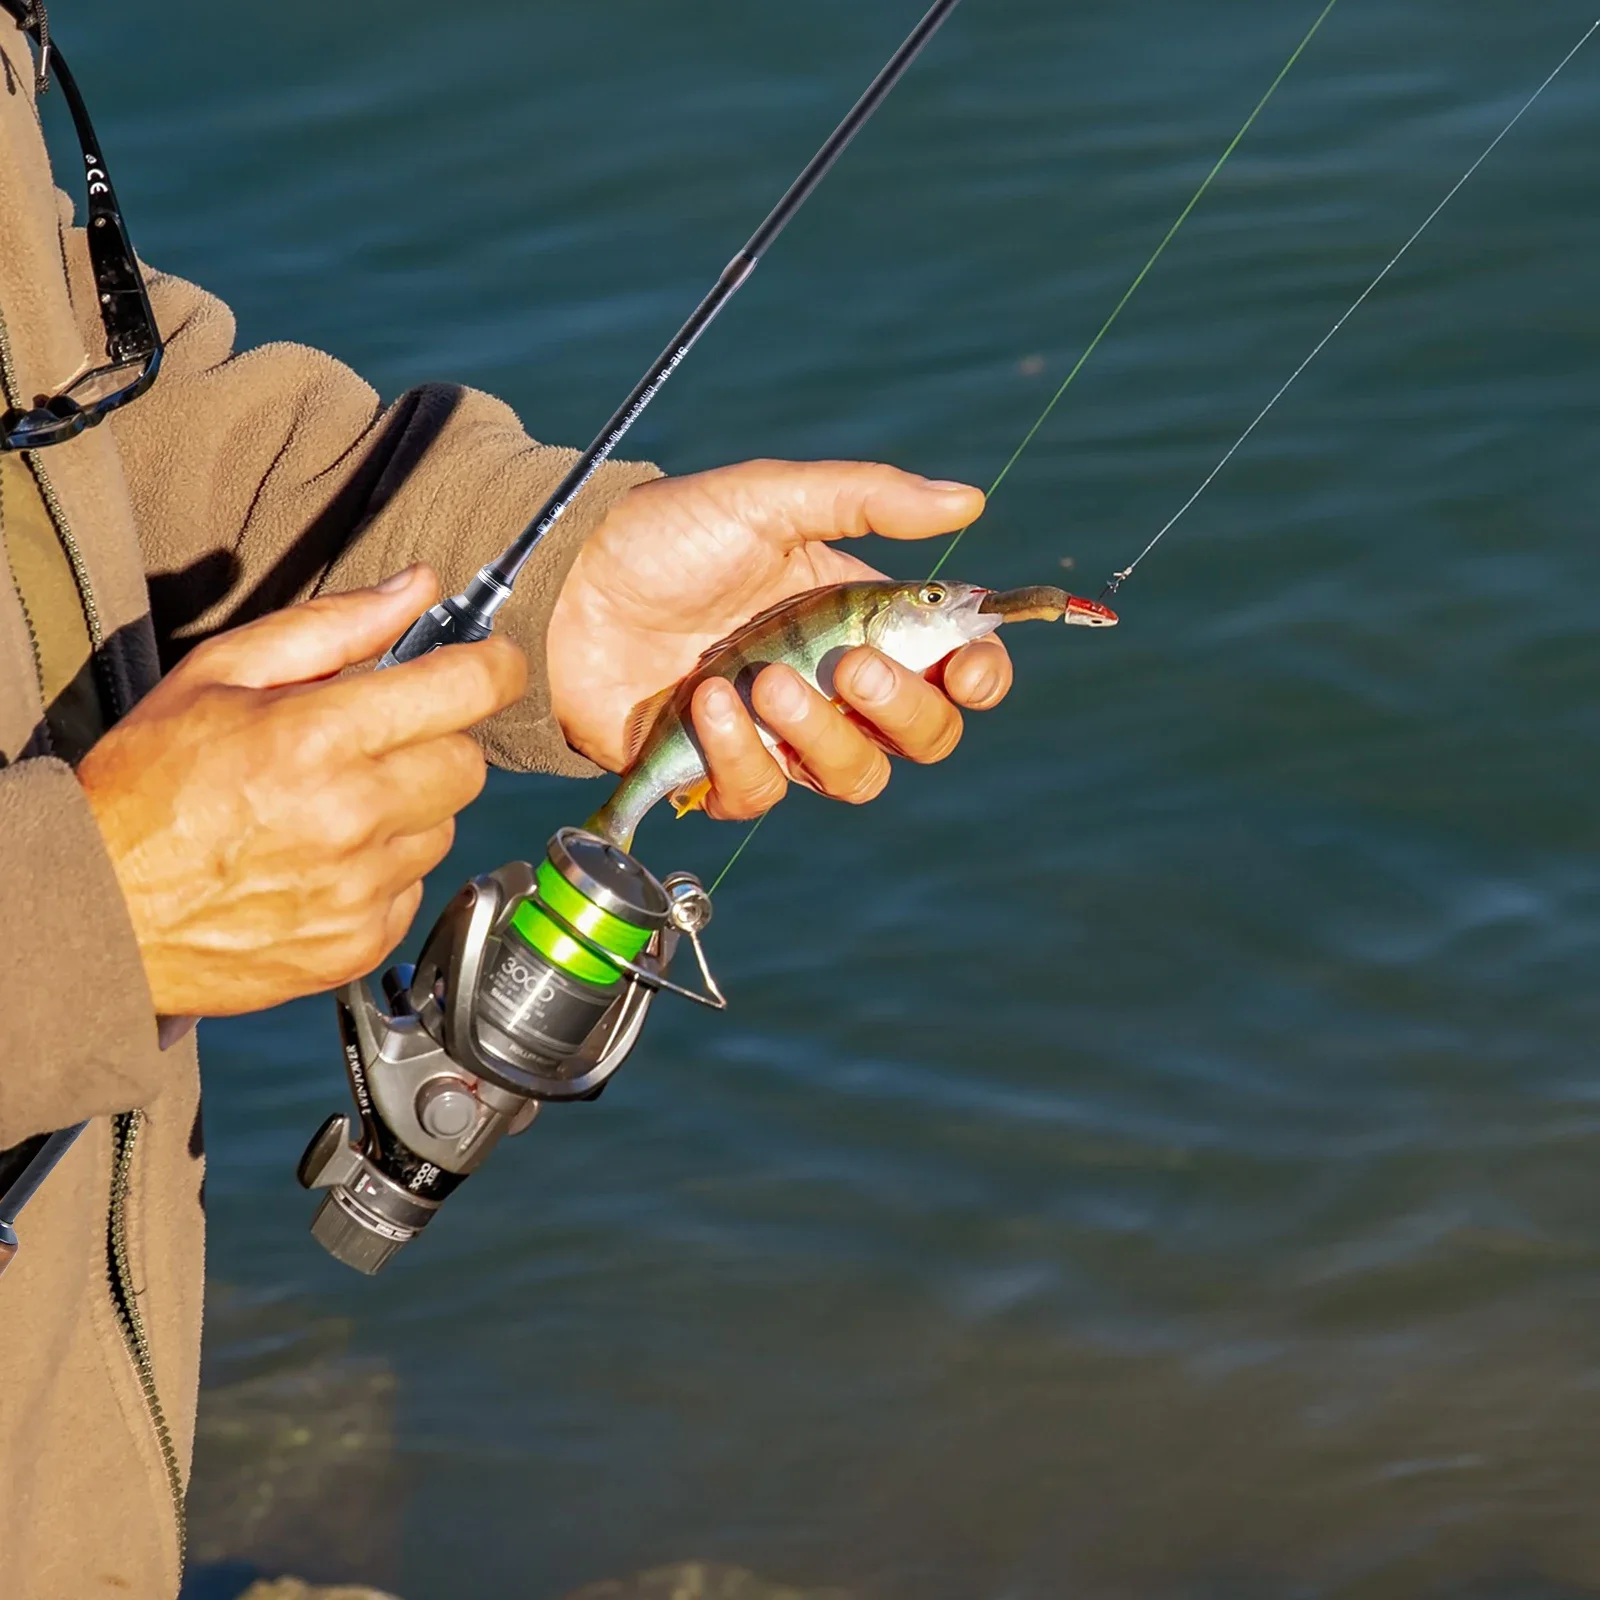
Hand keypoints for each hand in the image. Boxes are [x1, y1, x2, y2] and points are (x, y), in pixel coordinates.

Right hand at [78, 567, 525, 1017]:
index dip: (494, 666)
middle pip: (468, 763)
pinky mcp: (360, 943)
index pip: (466, 689)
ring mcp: (359, 888)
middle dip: (435, 741)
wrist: (99, 908)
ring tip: (333, 808)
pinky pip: (414, 887)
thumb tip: (419, 586)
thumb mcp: (221, 674)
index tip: (492, 662)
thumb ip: (333, 624)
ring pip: (443, 827)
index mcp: (318, 736)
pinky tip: (325, 862)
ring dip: (409, 810)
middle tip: (375, 742)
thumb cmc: (147, 785)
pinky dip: (384, 871)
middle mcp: (351, 815)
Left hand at [548, 460, 1012, 817]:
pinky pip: (762, 794)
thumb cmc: (667, 535)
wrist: (567, 584)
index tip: (970, 667)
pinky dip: (739, 754)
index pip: (953, 669)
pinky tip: (705, 703)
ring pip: (854, 778)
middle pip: (921, 737)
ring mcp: (778, 735)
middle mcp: (832, 684)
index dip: (978, 677)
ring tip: (763, 679)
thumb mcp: (767, 500)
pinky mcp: (719, 771)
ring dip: (820, 734)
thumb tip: (970, 501)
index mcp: (861, 619)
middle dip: (903, 710)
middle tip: (851, 664)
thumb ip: (866, 499)